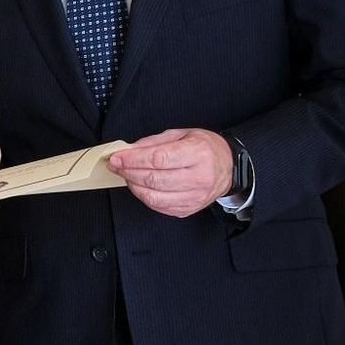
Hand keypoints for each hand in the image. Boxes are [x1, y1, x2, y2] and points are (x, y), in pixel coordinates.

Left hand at [107, 128, 232, 216]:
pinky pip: (158, 207)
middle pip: (153, 179)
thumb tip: (128, 150)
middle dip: (128, 172)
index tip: (117, 157)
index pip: (158, 159)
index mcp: (198, 153)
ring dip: (133, 185)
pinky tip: (140, 186)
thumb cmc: (205, 148)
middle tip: (116, 165)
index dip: (133, 160)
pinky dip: (144, 196)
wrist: (228, 167)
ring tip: (127, 175)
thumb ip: (153, 142)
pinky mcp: (188, 209)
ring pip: (153, 196)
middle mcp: (199, 177)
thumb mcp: (181, 135)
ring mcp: (195, 197)